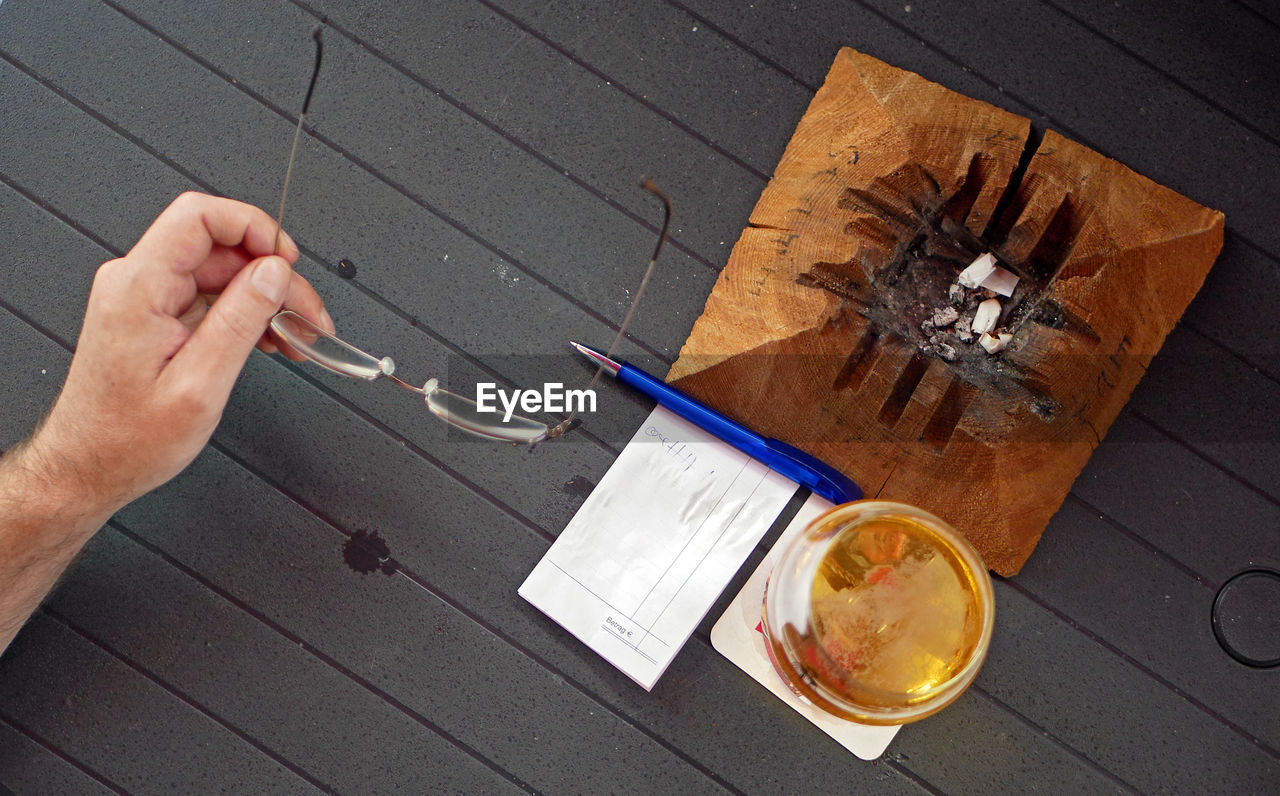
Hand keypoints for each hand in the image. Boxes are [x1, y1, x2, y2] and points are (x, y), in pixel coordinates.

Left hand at [27, 191, 331, 513]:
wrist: (91, 466)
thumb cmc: (129, 439)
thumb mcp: (200, 384)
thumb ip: (240, 320)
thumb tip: (273, 272)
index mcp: (138, 288)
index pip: (198, 216)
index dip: (253, 226)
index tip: (286, 259)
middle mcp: (137, 283)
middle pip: (222, 248)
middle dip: (275, 278)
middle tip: (309, 316)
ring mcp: (146, 297)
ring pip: (223, 273)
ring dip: (267, 300)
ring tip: (298, 335)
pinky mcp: (156, 314)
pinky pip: (212, 296)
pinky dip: (248, 313)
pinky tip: (272, 339)